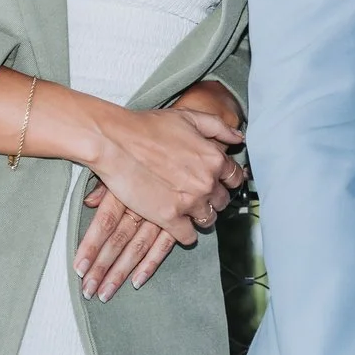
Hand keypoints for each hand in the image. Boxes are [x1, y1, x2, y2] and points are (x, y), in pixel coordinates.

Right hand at [72, 83, 246, 298]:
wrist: (115, 142)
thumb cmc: (148, 127)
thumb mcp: (188, 118)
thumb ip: (218, 128)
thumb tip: (239, 138)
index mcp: (214, 159)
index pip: (235, 178)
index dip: (226, 179)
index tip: (217, 180)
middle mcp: (206, 183)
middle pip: (223, 201)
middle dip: (213, 197)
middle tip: (197, 192)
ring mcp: (189, 203)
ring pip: (208, 220)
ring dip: (200, 215)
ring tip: (186, 207)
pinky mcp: (169, 219)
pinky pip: (189, 237)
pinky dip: (185, 233)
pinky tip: (177, 223)